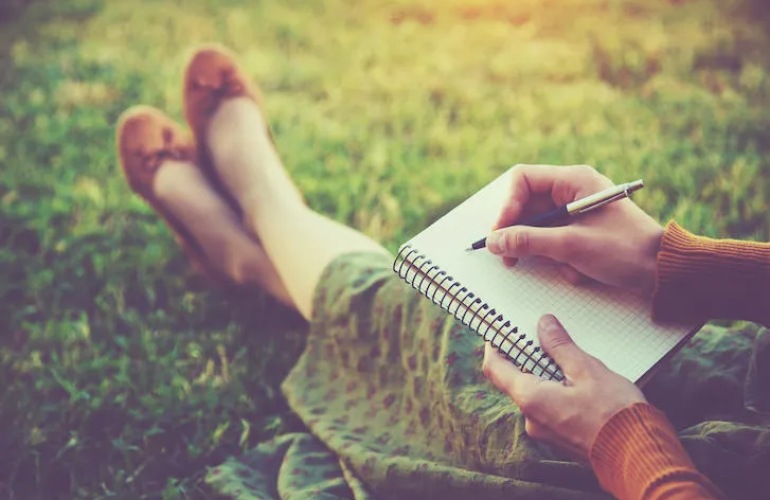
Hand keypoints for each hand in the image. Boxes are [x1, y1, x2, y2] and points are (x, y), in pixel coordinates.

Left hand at [482, 314, 645, 460]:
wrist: (639, 456)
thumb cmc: (615, 414)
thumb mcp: (587, 370)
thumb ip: (560, 347)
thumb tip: (543, 325)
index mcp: (530, 399)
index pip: (495, 368)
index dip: (494, 347)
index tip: (499, 331)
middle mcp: (531, 418)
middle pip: (515, 380)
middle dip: (526, 357)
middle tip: (540, 335)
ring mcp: (545, 430)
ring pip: (535, 393)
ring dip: (545, 374)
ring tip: (566, 355)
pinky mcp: (560, 437)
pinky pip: (549, 407)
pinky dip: (556, 390)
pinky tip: (577, 379)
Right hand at [486, 164, 663, 296]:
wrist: (664, 272)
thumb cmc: (624, 250)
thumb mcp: (570, 246)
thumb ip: (527, 241)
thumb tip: (493, 241)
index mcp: (573, 180)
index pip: (522, 180)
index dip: (506, 207)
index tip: (499, 234)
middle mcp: (572, 191)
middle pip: (526, 206)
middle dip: (520, 235)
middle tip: (509, 259)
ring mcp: (576, 212)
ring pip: (538, 229)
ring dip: (544, 252)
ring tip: (563, 267)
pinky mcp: (580, 232)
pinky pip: (554, 242)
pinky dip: (559, 260)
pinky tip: (578, 271)